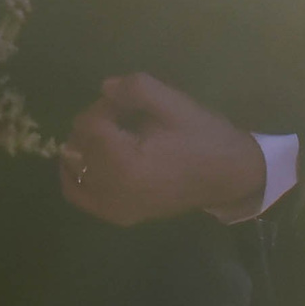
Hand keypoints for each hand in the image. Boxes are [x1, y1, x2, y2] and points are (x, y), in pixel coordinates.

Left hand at [58, 73, 264, 227]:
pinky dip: (77, 176)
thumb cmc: (204, 137)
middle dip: (94, 123)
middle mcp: (114, 192)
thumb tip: (105, 88)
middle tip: (122, 113)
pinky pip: (81, 197)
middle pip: (78, 146)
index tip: (126, 100)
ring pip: (74, 171)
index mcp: (127, 164)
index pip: (90, 125)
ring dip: (84, 147)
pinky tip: (89, 158)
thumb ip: (136, 88)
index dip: (104, 105)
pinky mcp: (120, 216)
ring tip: (110, 133)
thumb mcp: (175, 103)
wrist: (230, 177)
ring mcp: (115, 209)